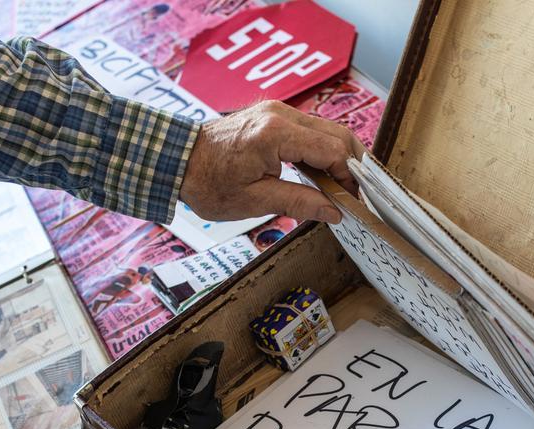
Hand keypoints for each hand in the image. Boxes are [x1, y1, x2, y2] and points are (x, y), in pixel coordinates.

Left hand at [179, 100, 364, 223]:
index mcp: (275, 134)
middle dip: (352, 166)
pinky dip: (323, 150)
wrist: (178, 160)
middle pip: (337, 135)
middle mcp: (280, 114)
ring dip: (339, 158)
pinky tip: (322, 175)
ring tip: (340, 189)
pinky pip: (310, 129)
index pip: (332, 151)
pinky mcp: (273, 115)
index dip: (349, 178)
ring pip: (327, 130)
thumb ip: (300, 203)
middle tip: (354, 196)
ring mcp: (277, 111)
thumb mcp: (255, 201)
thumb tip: (334, 212)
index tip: (355, 201)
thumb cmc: (208, 182)